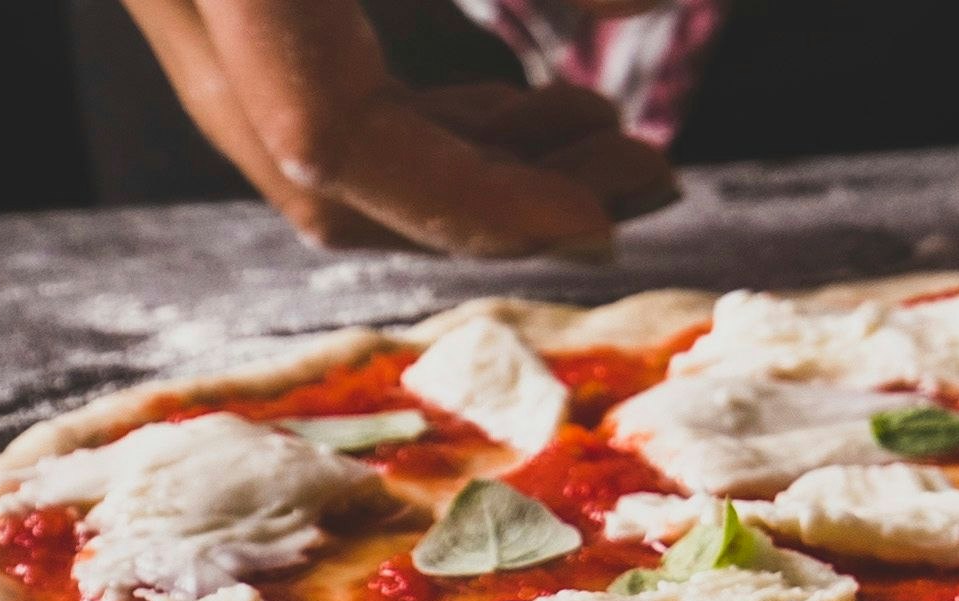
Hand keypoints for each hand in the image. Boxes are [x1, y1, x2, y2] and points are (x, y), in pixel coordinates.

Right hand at [117, 0, 680, 255]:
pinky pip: (304, 88)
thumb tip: (654, 7)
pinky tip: (533, 107)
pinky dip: (421, 118)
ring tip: (610, 142)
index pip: (329, 137)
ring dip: (472, 161)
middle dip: (498, 201)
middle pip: (323, 169)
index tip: (601, 221)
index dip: (474, 201)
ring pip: (313, 139)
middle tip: (649, 183)